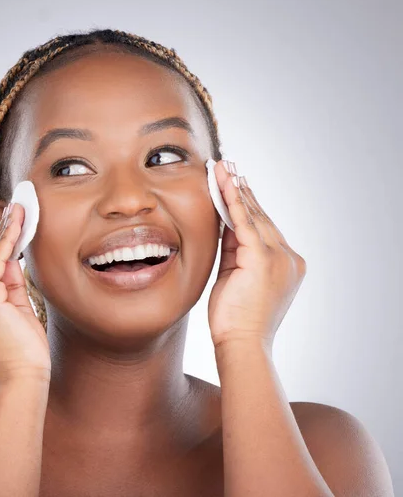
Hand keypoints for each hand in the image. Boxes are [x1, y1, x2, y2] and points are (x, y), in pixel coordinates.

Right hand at [0, 203, 50, 390]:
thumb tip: (13, 255)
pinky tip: (16, 225)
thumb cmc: (22, 354)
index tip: (4, 229)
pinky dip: (6, 241)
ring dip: (1, 233)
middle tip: (12, 212)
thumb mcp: (14, 311)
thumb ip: (10, 284)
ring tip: (17, 212)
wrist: (23, 382)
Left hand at [207, 160, 306, 349]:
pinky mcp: (262, 259)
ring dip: (235, 189)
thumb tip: (225, 224)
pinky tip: (223, 184)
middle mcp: (287, 257)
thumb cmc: (236, 318)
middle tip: (230, 167)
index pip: (262, 227)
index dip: (247, 205)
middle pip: (260, 216)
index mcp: (285, 263)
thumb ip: (235, 250)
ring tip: (224, 168)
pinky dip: (233, 201)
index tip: (236, 185)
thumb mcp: (236, 276)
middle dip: (242, 191)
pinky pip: (244, 222)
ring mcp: (278, 257)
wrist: (241, 344)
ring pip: (253, 215)